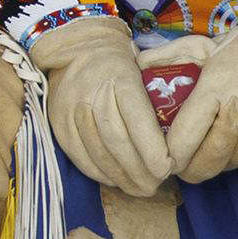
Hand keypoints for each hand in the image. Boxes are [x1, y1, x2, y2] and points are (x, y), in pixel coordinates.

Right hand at [27, 14, 171, 198]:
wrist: (78, 49)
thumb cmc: (121, 64)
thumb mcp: (145, 71)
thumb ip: (159, 101)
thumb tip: (178, 144)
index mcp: (119, 77)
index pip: (137, 119)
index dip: (153, 149)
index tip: (168, 168)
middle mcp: (92, 93)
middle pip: (117, 141)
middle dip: (140, 170)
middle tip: (156, 186)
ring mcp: (71, 109)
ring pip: (98, 152)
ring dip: (121, 177)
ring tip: (139, 188)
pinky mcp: (58, 123)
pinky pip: (79, 156)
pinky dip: (99, 173)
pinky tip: (115, 180)